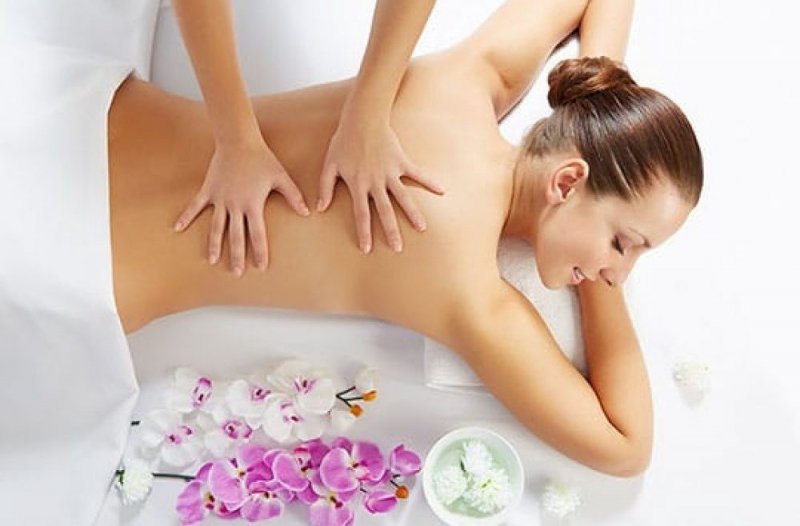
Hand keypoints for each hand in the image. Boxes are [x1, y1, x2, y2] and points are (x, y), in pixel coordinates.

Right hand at [173, 140, 308, 275]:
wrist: (239, 141)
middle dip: (236, 256)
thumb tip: (307, 212)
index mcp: (253, 204)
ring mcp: (219, 198)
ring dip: (214, 245)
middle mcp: (235, 205)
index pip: (257, 234)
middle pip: (235, 236)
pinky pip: (195, 206)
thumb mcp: (281, 177)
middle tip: (236, 273)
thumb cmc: (262, 159)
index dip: (260, 251)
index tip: (260, 267)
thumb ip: (293, 196)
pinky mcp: (209, 190)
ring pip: (216, 227)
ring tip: (212, 261)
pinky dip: (186, 216)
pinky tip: (177, 228)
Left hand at [317, 117, 443, 252]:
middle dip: (391, 231)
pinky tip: (441, 191)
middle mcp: (376, 182)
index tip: (367, 248)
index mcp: (358, 184)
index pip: (361, 214)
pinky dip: (429, 181)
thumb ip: (325, 187)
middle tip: (397, 248)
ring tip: (422, 228)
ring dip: (413, 213)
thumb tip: (319, 208)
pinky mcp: (401, 162)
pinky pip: (418, 173)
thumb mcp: (329, 164)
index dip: (364, 232)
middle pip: (385, 211)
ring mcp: (390, 172)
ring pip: (403, 197)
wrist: (362, 118)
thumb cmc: (343, 141)